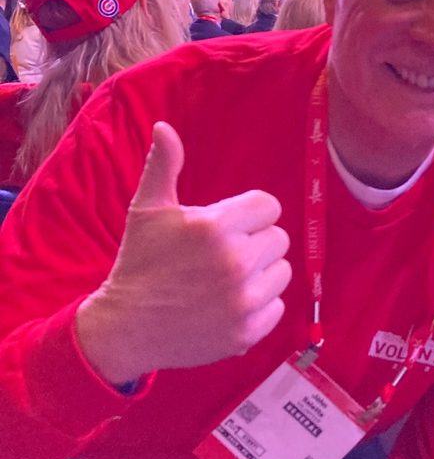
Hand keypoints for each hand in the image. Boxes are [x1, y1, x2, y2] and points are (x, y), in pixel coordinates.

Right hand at [76, 122, 289, 386]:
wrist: (126, 328)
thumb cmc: (140, 262)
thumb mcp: (147, 210)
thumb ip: (164, 166)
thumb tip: (164, 127)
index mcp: (215, 226)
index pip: (268, 206)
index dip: (249, 215)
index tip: (229, 227)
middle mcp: (235, 262)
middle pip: (278, 238)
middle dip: (255, 243)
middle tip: (223, 256)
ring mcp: (243, 300)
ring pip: (282, 272)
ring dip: (261, 274)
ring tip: (226, 280)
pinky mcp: (247, 331)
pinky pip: (277, 307)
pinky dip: (259, 307)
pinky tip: (229, 305)